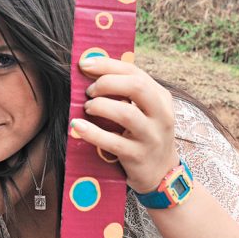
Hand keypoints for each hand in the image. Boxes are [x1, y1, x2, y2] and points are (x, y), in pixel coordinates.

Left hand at [71, 56, 177, 192]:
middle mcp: (161, 115)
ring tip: (87, 108)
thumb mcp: (145, 111)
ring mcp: (151, 136)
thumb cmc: (143, 134)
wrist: (160, 173)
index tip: (85, 64)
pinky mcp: (138, 156)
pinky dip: (92, 132)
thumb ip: (127, 92)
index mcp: (161, 98)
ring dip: (101, 106)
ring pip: (126, 113)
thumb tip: (92, 71)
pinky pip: (112, 141)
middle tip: (89, 91)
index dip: (107, 65)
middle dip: (107, 83)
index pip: (135, 72)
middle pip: (136, 87)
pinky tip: (77, 125)